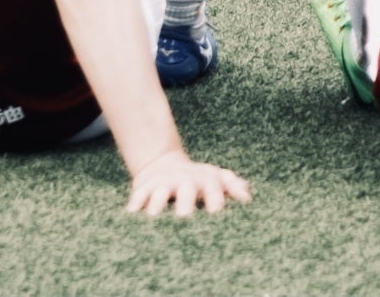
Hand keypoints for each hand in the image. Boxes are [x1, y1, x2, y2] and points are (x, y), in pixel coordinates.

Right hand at [123, 154, 249, 216]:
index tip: (216, 213)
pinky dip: (135, 202)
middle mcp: (184, 181)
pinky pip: (139, 193)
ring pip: (160, 192)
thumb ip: (232, 185)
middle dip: (185, 202)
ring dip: (157, 203)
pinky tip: (131, 213)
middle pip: (186, 191)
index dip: (216, 199)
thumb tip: (247, 195)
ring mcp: (164, 183)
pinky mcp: (145, 186)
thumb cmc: (197, 178)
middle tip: (184, 217)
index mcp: (205, 181)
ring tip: (153, 216)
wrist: (163, 162)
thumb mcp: (216, 177)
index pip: (213, 189)